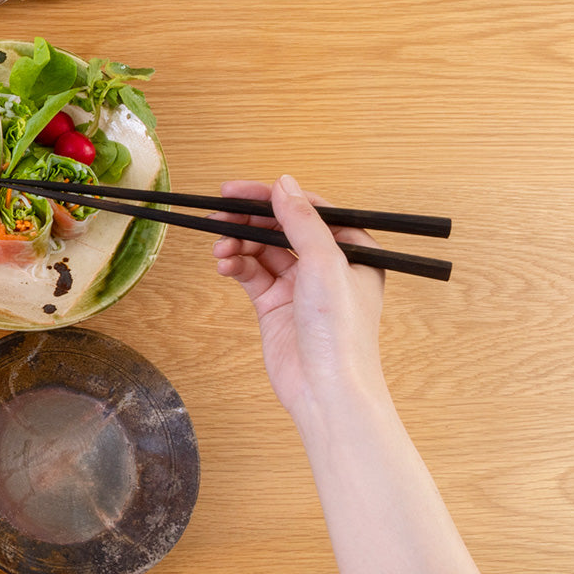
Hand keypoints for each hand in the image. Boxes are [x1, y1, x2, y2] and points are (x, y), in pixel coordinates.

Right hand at [210, 176, 388, 420]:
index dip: (273, 197)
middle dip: (249, 221)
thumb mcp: (324, 263)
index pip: (309, 210)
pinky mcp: (276, 305)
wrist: (325, 388)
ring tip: (220, 248)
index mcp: (353, 251)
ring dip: (239, 244)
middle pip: (281, 228)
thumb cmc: (341, 333)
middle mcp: (327, 266)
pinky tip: (224, 265)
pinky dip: (236, 265)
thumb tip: (283, 184)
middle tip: (220, 215)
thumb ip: (302, 220)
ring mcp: (300, 286)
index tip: (239, 191)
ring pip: (262, 250)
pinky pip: (251, 274)